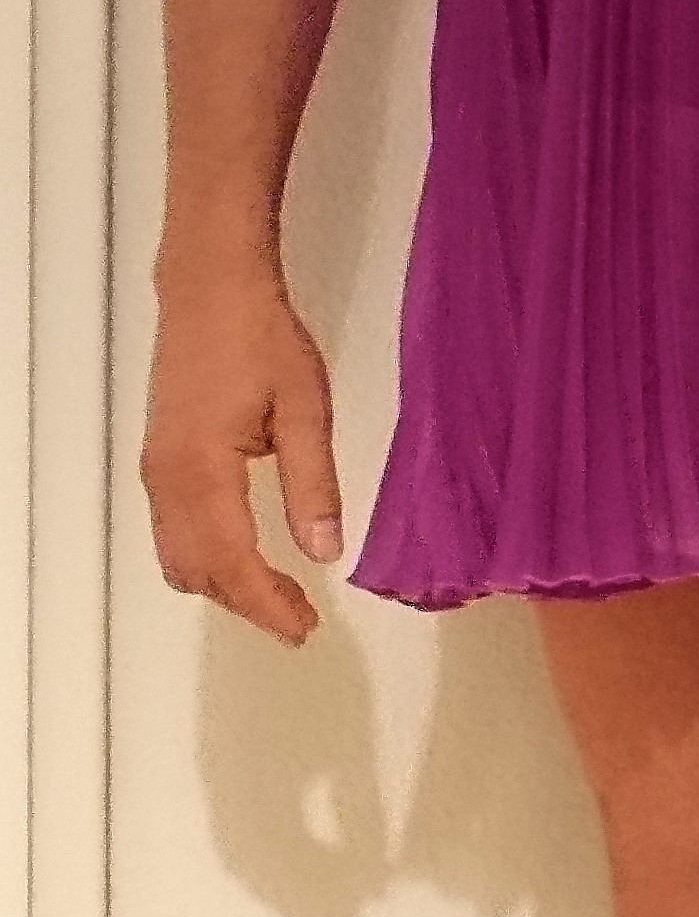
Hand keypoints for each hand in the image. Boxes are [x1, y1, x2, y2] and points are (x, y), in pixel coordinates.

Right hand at [140, 265, 342, 646]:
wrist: (210, 288)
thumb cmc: (263, 340)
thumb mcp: (304, 408)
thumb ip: (312, 483)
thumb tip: (324, 552)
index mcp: (204, 472)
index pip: (233, 563)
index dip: (268, 604)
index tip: (306, 628)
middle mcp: (167, 481)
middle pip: (199, 571)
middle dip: (247, 604)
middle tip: (301, 618)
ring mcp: (156, 471)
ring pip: (179, 557)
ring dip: (223, 585)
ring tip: (278, 593)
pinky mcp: (158, 458)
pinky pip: (173, 532)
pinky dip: (206, 558)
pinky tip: (245, 553)